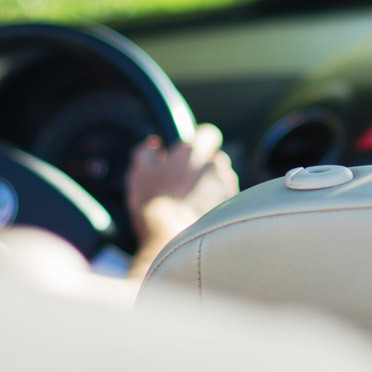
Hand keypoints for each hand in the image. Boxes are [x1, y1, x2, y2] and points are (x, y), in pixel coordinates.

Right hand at [125, 123, 238, 273]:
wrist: (170, 238)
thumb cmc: (152, 204)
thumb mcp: (138, 174)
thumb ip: (146, 152)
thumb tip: (154, 145)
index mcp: (192, 150)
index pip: (208, 133)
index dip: (200, 142)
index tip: (190, 154)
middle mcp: (214, 163)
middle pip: (215, 158)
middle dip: (205, 167)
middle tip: (186, 184)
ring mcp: (227, 184)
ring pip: (223, 178)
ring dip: (212, 186)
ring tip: (193, 203)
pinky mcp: (233, 204)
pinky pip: (227, 198)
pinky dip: (218, 203)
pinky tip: (202, 214)